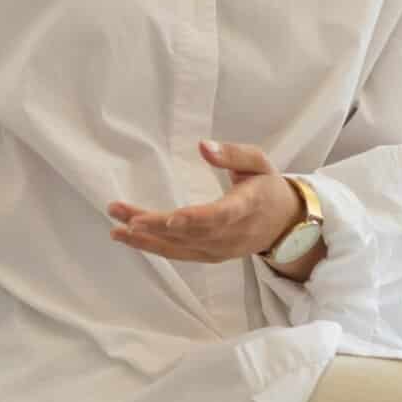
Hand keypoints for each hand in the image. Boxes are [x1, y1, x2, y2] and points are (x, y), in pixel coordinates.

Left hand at [107, 140, 303, 265]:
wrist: (285, 225)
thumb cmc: (268, 188)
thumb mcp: (259, 162)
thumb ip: (233, 154)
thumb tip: (202, 145)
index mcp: (248, 207)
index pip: (221, 216)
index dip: (196, 219)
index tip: (172, 218)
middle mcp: (232, 234)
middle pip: (191, 233)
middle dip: (156, 226)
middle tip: (124, 217)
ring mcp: (220, 250)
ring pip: (180, 247)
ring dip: (146, 239)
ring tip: (116, 229)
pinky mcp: (210, 256)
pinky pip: (179, 254)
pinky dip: (153, 247)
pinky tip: (129, 237)